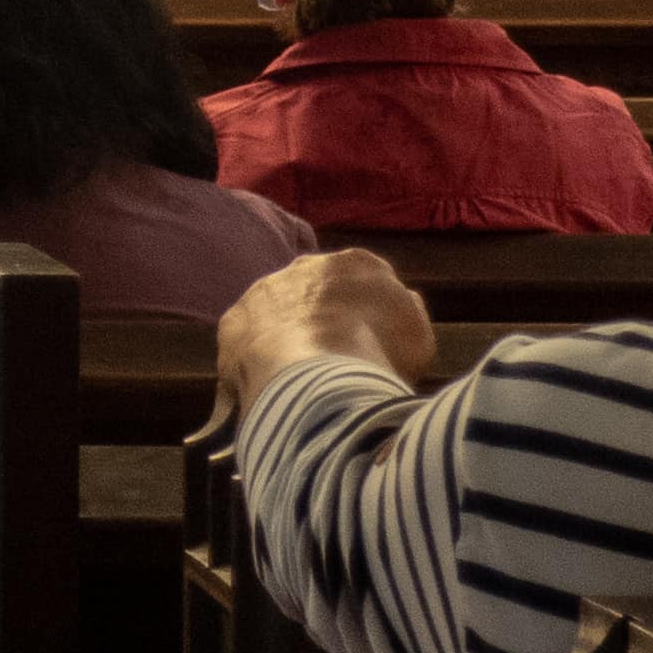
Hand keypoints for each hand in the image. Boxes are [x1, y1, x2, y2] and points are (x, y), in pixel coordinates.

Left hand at [214, 249, 435, 415]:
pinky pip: (246, 339)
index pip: (363, 280)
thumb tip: (402, 299)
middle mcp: (305, 267)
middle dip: (324, 320)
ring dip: (287, 338)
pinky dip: (256, 359)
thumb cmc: (382, 358)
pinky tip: (272, 387)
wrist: (321, 377)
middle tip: (335, 363)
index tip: (371, 343)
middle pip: (317, 292)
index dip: (367, 313)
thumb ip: (407, 310)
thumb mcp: (417, 335)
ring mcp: (264, 291)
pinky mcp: (234, 321)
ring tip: (303, 381)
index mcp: (356, 264)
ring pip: (277, 312)